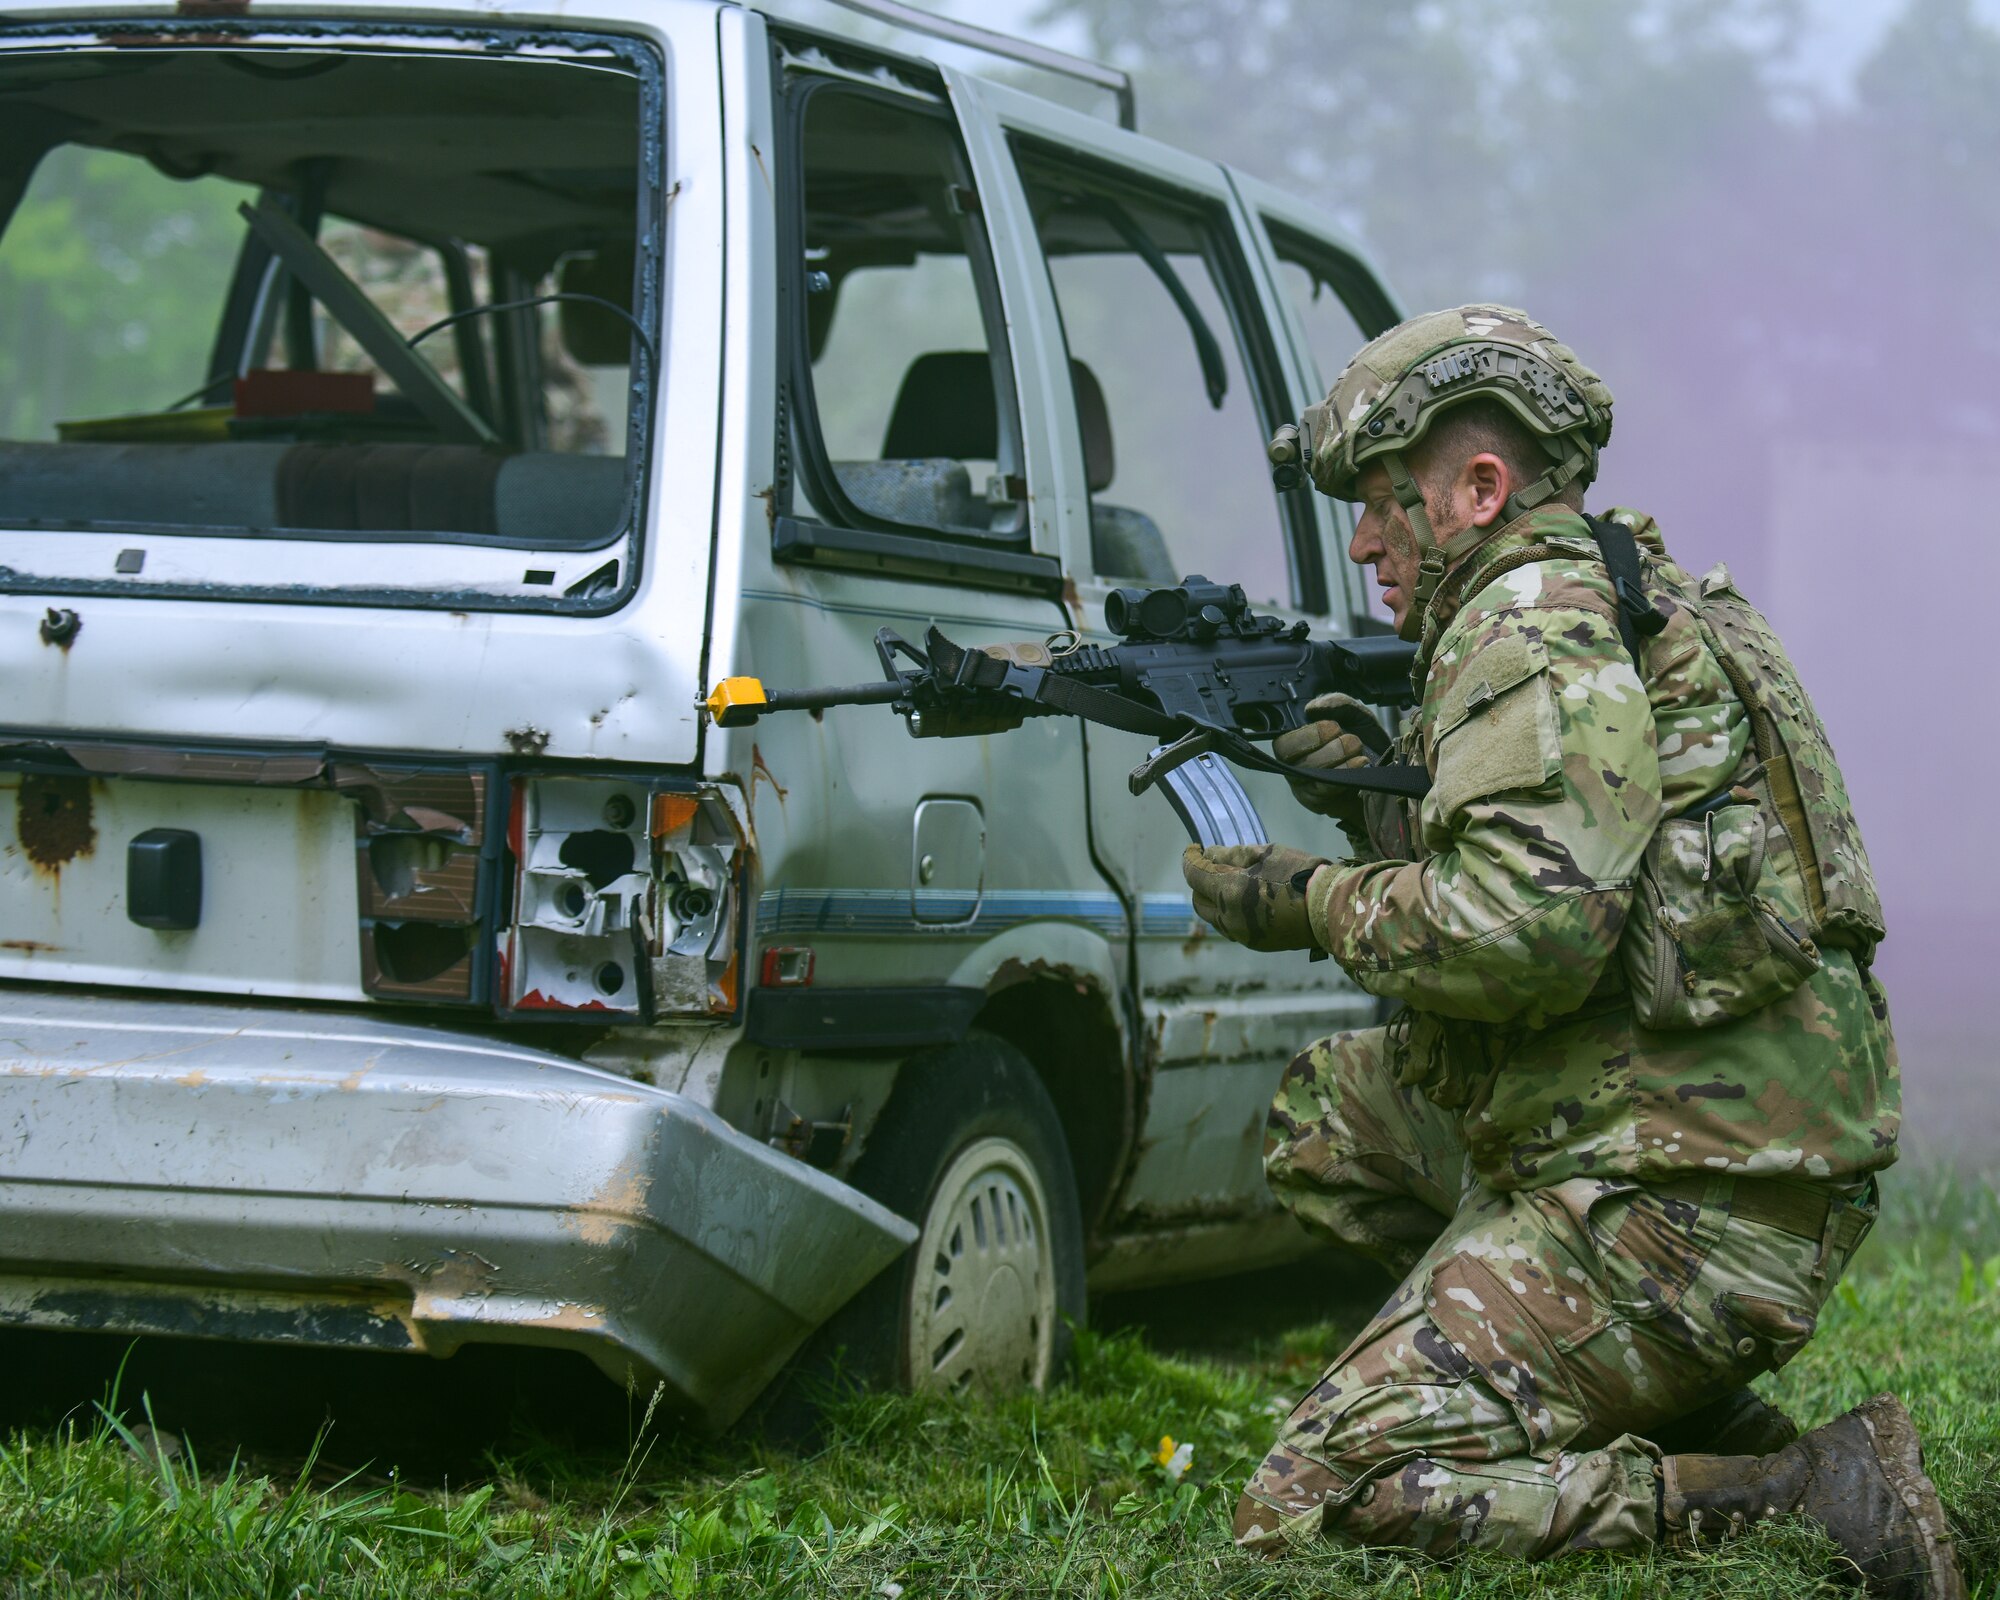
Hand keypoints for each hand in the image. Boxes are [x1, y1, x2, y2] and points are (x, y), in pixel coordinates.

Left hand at [1182, 843, 1329, 951]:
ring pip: (1213, 916)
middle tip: (1214, 866)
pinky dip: (1229, 912)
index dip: (1190, 858)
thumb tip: (1208, 855)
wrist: (1330, 908)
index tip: (1194, 849)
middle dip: (1200, 881)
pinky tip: (1246, 900)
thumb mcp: (1264, 853)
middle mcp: (1228, 917)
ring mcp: (1240, 934)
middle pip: (1197, 900)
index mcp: (1228, 892)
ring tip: (1231, 883)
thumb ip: (1230, 855)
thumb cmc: (1299, 873)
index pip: (1193, 874)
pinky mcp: (1254, 943)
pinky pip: (1230, 927)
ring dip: (1213, 899)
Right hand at [1271, 693, 1387, 824]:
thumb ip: (1336, 702)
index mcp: (1296, 739)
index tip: (1331, 726)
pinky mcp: (1315, 801)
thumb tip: (1313, 706)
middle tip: (1343, 735)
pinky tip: (1360, 763)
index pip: (1282, 736)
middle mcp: (1292, 762)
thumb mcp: (1355, 715)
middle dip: (1317, 740)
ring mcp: (1301, 784)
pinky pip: (1324, 787)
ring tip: (1356, 747)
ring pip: (1307, 769)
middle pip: (1287, 752)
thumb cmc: (1362, 743)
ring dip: (1335, 755)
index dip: (1304, 731)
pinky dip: (1344, 772)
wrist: (1384, 773)